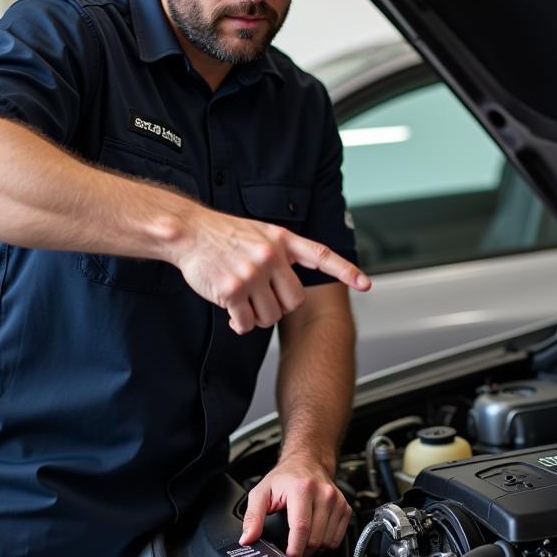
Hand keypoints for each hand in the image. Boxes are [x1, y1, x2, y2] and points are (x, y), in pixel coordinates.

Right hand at [174, 211, 369, 333]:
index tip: (365, 284)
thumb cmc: (224, 235)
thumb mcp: (261, 233)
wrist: (190, 232)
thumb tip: (290, 292)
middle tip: (261, 298)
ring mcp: (252, 273)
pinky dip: (240, 323)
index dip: (345, 270)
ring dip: (257, 316)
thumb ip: (281, 257)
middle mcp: (271, 256)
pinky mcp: (233, 290)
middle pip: (294, 300)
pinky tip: (231, 312)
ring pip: (271, 316)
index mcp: (282, 240)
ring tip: (243, 300)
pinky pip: (247, 323)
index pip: (321, 255)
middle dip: (279, 306)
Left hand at [239, 454, 350, 556]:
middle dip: (301, 550)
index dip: (294, 549)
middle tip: (291, 546)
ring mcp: (337, 501)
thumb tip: (247, 538)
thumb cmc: (285, 477)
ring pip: (327, 542)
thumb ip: (253, 516)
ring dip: (313, 547)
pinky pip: (337, 539)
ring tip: (302, 537)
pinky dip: (325, 542)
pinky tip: (315, 532)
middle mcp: (323, 493)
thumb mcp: (261, 492)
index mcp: (302, 489)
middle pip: (315, 538)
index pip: (301, 528)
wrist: (307, 461)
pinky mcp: (345, 507)